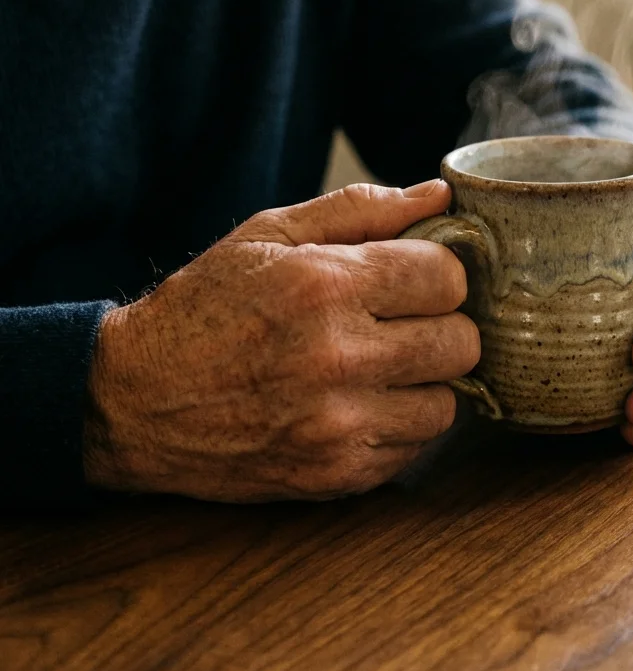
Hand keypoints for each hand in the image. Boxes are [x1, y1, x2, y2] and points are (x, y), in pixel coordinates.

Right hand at [83, 181, 478, 501]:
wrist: (134, 402)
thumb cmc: (205, 308)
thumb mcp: (268, 236)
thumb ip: (359, 210)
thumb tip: (439, 196)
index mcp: (323, 286)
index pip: (448, 278)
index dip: (438, 275)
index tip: (415, 281)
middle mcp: (338, 358)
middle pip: (461, 344)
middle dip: (441, 328)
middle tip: (403, 326)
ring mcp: (340, 425)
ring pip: (447, 403)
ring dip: (425, 384)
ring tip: (382, 369)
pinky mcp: (338, 474)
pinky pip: (415, 448)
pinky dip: (399, 427)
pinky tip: (360, 406)